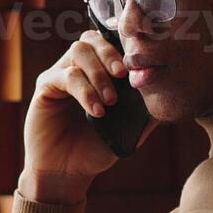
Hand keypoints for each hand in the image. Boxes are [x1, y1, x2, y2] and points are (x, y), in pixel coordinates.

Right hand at [20, 31, 159, 204]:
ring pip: (79, 51)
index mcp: (94, 73)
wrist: (66, 174)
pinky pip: (66, 76)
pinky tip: (96, 111)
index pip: (107, 44)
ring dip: (99, 74)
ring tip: (110, 101)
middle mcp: (75, 69)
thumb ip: (144, 114)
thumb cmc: (93, 152)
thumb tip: (167, 96)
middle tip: (123, 75)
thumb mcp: (126, 132)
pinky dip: (85, 91)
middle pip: (91, 38)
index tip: (138, 66)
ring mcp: (58, 76)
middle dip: (111, 53)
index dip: (122, 48)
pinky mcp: (45, 88)